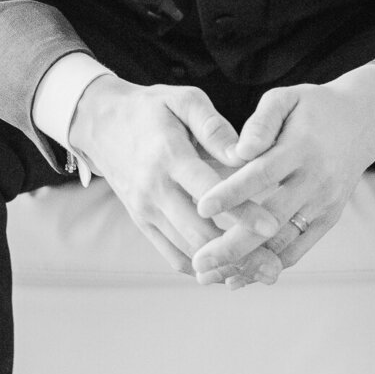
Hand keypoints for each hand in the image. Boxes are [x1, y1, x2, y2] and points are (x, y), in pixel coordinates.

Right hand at [68, 76, 283, 280]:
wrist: (99, 125)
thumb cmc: (150, 109)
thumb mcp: (183, 100)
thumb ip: (214, 126)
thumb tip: (243, 153)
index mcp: (169, 155)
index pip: (209, 191)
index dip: (241, 211)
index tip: (271, 225)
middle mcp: (155, 189)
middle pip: (199, 232)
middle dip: (240, 252)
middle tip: (275, 266)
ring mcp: (146, 210)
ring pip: (189, 251)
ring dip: (226, 266)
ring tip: (261, 273)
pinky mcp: (142, 223)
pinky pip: (173, 256)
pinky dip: (202, 267)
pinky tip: (231, 268)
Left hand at [192, 64, 374, 281]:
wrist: (365, 119)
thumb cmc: (314, 107)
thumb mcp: (287, 97)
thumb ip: (261, 122)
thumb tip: (239, 151)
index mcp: (302, 148)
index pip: (262, 174)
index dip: (231, 193)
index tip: (200, 208)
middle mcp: (316, 180)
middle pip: (272, 219)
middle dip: (233, 244)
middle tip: (198, 262)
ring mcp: (325, 203)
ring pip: (283, 242)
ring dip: (247, 263)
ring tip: (210, 276)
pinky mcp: (329, 218)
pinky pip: (298, 249)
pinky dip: (269, 265)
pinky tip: (240, 276)